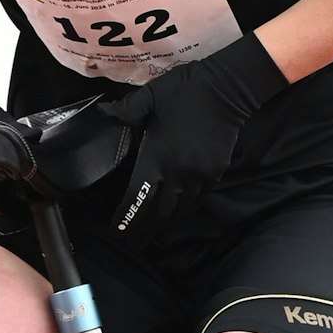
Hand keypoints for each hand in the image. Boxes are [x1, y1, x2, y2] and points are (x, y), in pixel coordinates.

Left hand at [111, 33, 284, 235]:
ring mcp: (198, 175)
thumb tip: (105, 114)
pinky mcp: (215, 172)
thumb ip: (127, 110)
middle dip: (145, 230)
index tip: (117, 232)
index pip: (137, 196)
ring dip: (166, 221)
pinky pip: (198, 197)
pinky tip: (179, 210)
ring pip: (180, 208)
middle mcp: (177, 172)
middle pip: (160, 212)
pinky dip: (186, 206)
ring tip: (155, 232)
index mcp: (156, 156)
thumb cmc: (185, 91)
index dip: (126, 217)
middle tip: (134, 243)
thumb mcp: (151, 96)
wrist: (227, 90)